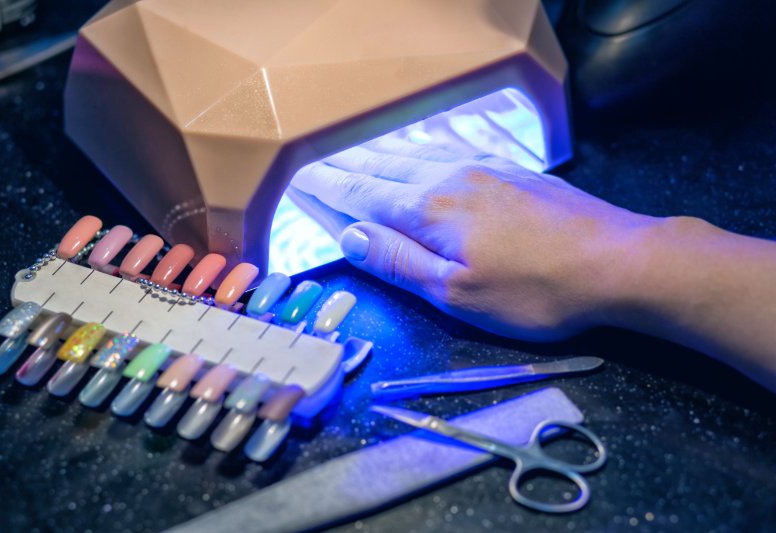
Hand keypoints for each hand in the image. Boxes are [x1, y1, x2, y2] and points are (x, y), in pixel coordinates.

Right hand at [290, 138, 659, 340]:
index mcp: (429, 210)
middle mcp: (450, 177)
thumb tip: (349, 235)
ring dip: (379, 157)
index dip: (328, 190)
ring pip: (416, 154)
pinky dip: (419, 150)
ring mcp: (483, 167)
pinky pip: (449, 149)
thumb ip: (399, 262)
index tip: (300, 181)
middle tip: (317, 167)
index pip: (362, 195)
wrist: (617, 260)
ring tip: (357, 158)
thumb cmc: (535, 291)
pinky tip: (422, 151)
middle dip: (346, 169)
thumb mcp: (457, 294)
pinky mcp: (511, 169)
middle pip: (384, 169)